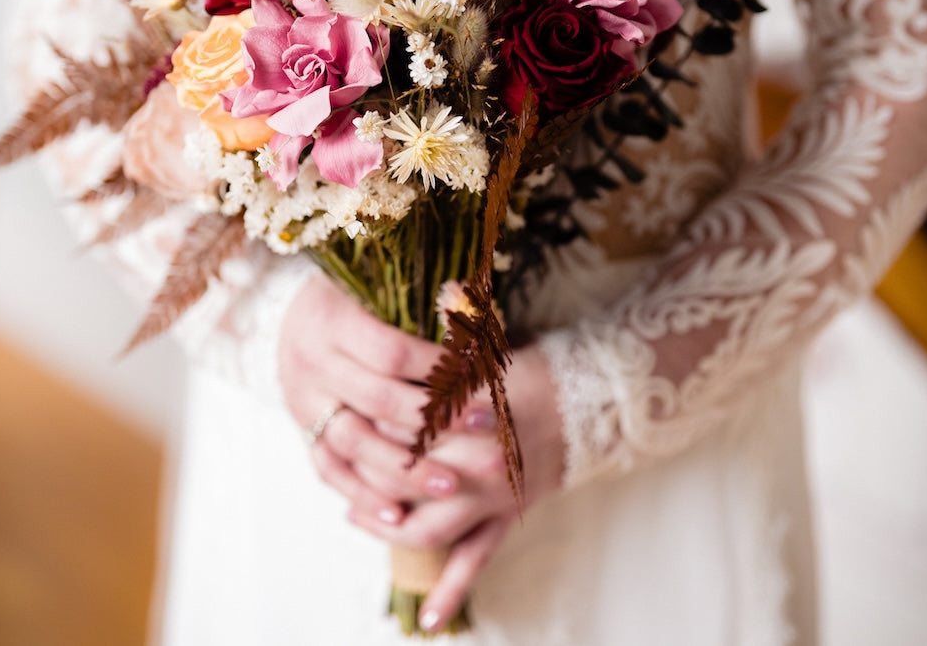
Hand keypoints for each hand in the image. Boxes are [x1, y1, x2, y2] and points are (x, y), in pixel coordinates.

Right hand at [277, 274, 467, 522]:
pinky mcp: (303, 432)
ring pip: (353, 443)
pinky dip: (362, 495)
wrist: (284, 317)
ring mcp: (304, 403)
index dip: (437, 369)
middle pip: (376, 400)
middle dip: (433, 421)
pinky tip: (398, 518)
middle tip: (486, 433)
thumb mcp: (373, 286)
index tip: (481, 381)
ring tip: (450, 486)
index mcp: (331, 321)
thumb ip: (418, 301)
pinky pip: (329, 470)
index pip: (390, 353)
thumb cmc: (349, 297)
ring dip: (403, 469)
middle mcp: (313, 364)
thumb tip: (468, 303)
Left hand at [343, 345, 566, 632]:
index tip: (338, 420)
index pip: (395, 433)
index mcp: (458, 418)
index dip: (363, 430)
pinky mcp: (507, 517)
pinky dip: (452, 589)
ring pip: (426, 527)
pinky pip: (477, 560)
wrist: (588, 399)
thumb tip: (418, 312)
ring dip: (389, 529)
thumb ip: (444, 339)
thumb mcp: (480, 349)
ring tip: (361, 519)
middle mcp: (470, 464)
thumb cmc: (528, 371)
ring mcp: (489, 499)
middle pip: (400, 483)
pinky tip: (430, 619)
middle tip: (341, 470)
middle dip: (366, 480)